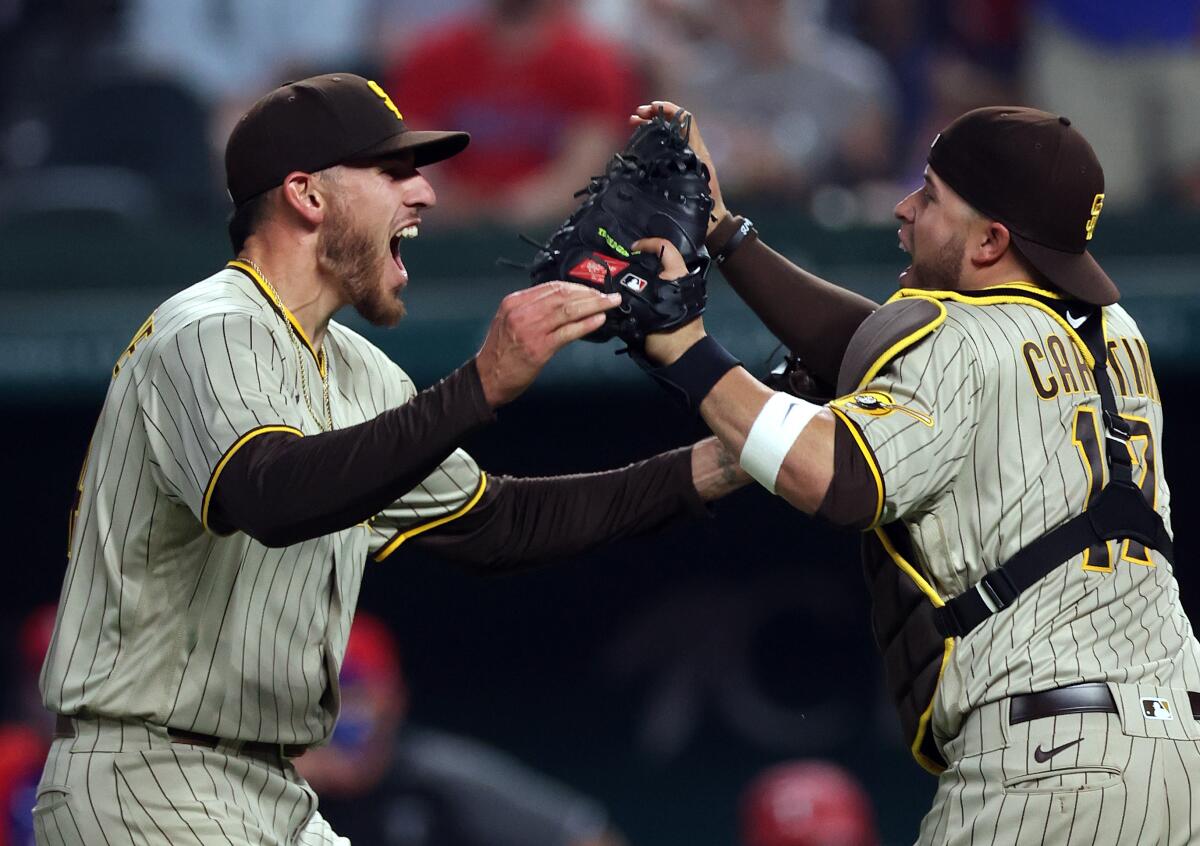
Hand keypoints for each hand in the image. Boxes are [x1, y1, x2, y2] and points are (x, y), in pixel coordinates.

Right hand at [476, 283, 619, 406]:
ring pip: (569, 310)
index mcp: (514, 302)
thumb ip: (530, 309)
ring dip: (594, 305)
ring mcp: (530, 329)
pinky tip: (599, 320)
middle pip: (563, 295)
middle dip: (590, 293)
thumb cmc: (500, 353)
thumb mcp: (509, 321)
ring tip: (610, 304)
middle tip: (608, 295)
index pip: (552, 286)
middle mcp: (522, 312)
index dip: (577, 286)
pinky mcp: (539, 348)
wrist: (487, 378)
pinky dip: (587, 324)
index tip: (592, 289)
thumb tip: (561, 302)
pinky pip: (568, 331)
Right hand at [631, 101, 726, 229]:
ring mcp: (685, 158)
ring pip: (667, 133)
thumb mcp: (696, 181)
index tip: (649, 109)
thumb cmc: (705, 205)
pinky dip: (653, 139)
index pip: (684, 119)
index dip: (668, 109)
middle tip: (635, 116)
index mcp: (696, 150)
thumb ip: (687, 158)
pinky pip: (665, 146)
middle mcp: (691, 150)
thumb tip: (671, 134)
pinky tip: (640, 143)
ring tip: (634, 123)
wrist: (713, 222)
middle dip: (654, 114)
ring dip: (651, 125)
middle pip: (673, 122)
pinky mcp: (679, 167)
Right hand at [631, 237, 706, 364]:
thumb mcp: (647, 310)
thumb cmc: (667, 332)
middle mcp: (680, 279)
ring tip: (624, 278)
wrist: (682, 354)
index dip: (647, 243)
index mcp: (677, 275)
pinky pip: (660, 288)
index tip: (632, 249)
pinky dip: (648, 287)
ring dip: (643, 274)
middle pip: (660, 260)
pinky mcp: (676, 302)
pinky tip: (631, 293)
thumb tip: (619, 281)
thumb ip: (634, 292)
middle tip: (622, 265)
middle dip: (642, 260)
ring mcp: (680, 290)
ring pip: (659, 274)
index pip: (665, 247)